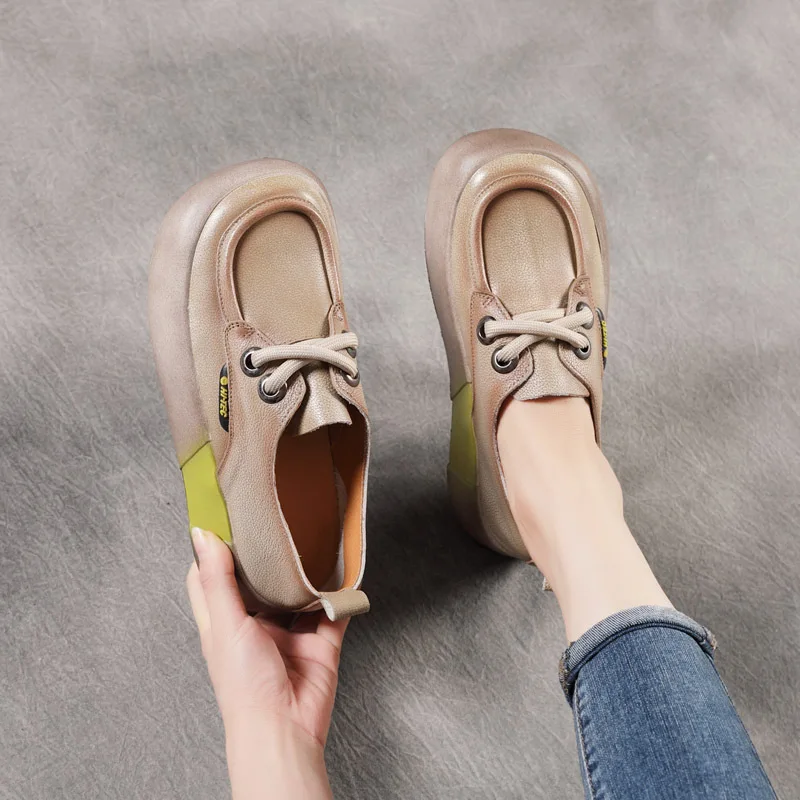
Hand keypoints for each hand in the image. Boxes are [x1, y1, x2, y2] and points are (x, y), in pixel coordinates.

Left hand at [186, 527, 346, 798]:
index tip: (226, 518)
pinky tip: (343, 577)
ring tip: (313, 542)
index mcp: (225, 621)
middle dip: (268, 557)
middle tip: (277, 521)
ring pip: (298, 593)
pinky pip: (332, 613)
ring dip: (306, 574)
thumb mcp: (226, 624)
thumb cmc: (244, 687)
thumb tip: (202, 534)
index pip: (212, 578)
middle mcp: (256, 625)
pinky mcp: (319, 643)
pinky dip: (339, 597)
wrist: (284, 729)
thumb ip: (218, 579)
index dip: (215, 550)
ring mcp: (289, 634)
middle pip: (259, 582)